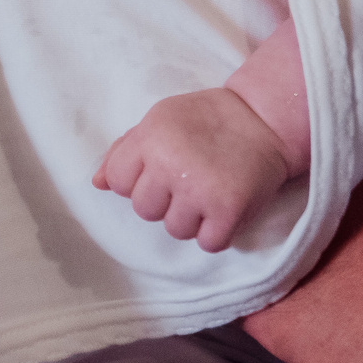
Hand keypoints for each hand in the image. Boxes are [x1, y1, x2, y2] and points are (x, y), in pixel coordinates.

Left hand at [94, 88, 293, 252]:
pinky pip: (208, 243)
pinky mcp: (228, 210)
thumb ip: (126, 150)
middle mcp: (170, 164)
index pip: (119, 182)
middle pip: (145, 210)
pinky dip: (216, 232)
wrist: (264, 119)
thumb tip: (98, 184)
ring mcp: (199, 190)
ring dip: (191, 218)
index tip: (161, 171)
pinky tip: (224, 209)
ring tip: (208, 192)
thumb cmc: (207, 119)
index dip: (138, 180)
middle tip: (190, 180)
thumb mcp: (160, 120)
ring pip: (175, 229)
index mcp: (150, 137)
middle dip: (164, 201)